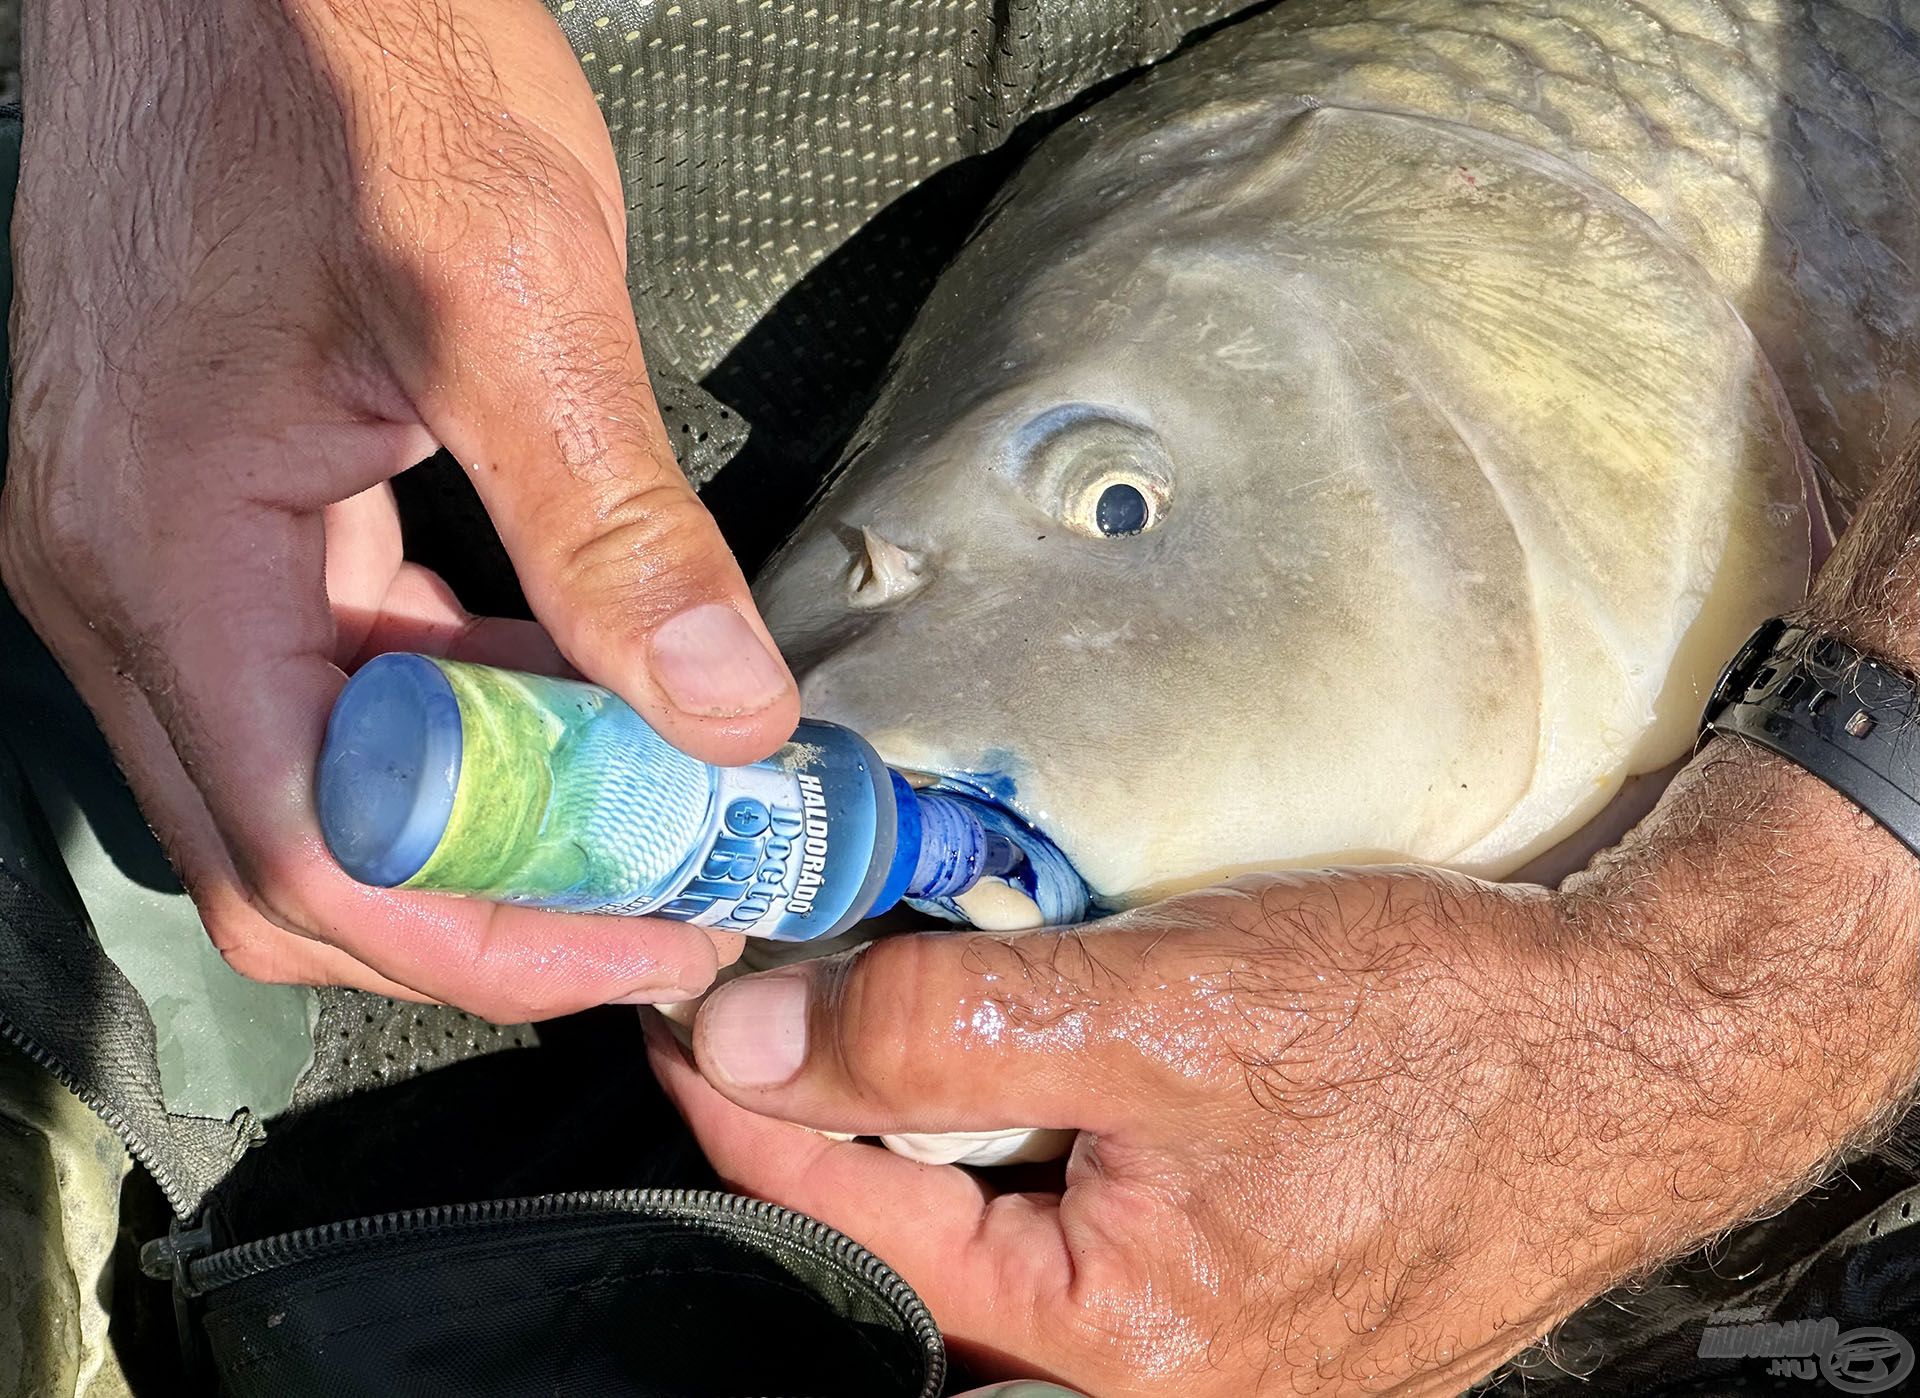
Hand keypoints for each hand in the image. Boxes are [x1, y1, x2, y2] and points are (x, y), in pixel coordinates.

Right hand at [2, 0, 798, 1017]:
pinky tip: (565, 684)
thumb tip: (721, 711)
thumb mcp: (511, 292)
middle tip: (667, 894)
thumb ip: (613, 526)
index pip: (315, 851)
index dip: (497, 930)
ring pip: (310, 780)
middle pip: (292, 857)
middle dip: (492, 906)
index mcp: (167, 554)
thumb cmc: (343, 59)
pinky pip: (321, 678)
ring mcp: (151, 552)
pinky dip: (452, 711)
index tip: (657, 925)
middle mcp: (125, 582)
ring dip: (481, 815)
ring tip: (646, 805)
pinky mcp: (203, 513)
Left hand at [653, 743, 1919, 1393]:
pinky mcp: (1235, 1309)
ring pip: (990, 1234)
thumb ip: (944, 1030)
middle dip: (835, 1114)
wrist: (1626, 1054)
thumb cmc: (1430, 1036)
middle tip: (785, 989)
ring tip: (901, 1010)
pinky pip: (1077, 1232)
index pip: (843, 1207)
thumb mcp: (1173, 1008)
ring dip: (935, 1118)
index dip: (744, 1092)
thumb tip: (752, 1036)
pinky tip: (1036, 1062)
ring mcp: (1191, 1355)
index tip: (682, 999)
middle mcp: (1136, 1381)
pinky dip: (1027, 1137)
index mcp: (1107, 1340)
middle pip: (911, 1239)